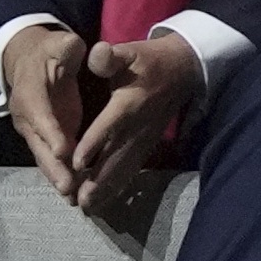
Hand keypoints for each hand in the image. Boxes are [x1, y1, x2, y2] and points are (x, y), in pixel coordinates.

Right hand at [0, 22, 100, 196]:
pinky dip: (62, 176)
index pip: (41, 115)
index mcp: (31, 93)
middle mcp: (28, 117)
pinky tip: (75, 195)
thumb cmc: (50, 51)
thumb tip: (73, 46)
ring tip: (73, 199)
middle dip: (54, 167)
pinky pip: (52, 159)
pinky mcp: (46, 138)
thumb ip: (66, 47)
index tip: (64, 150)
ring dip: (58, 178)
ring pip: (45, 158)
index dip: (51, 133)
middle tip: (68, 188)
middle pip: (40, 145)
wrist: (30, 61)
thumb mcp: (59, 44)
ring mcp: (35, 130)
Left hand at [54, 34, 206, 212]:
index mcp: (129, 103)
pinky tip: (106, 201)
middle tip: (80, 200)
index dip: (94, 143)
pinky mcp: (146, 145)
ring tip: (89, 208)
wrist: (183, 70)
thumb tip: (97, 54)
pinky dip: (119, 186)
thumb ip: (110, 56)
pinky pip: (132, 169)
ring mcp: (143, 139)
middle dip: (98, 179)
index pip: (110, 125)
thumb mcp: (129, 51)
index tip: (76, 163)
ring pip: (123, 167)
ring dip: (106, 188)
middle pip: (116, 156)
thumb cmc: (149, 60)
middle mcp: (137, 126)